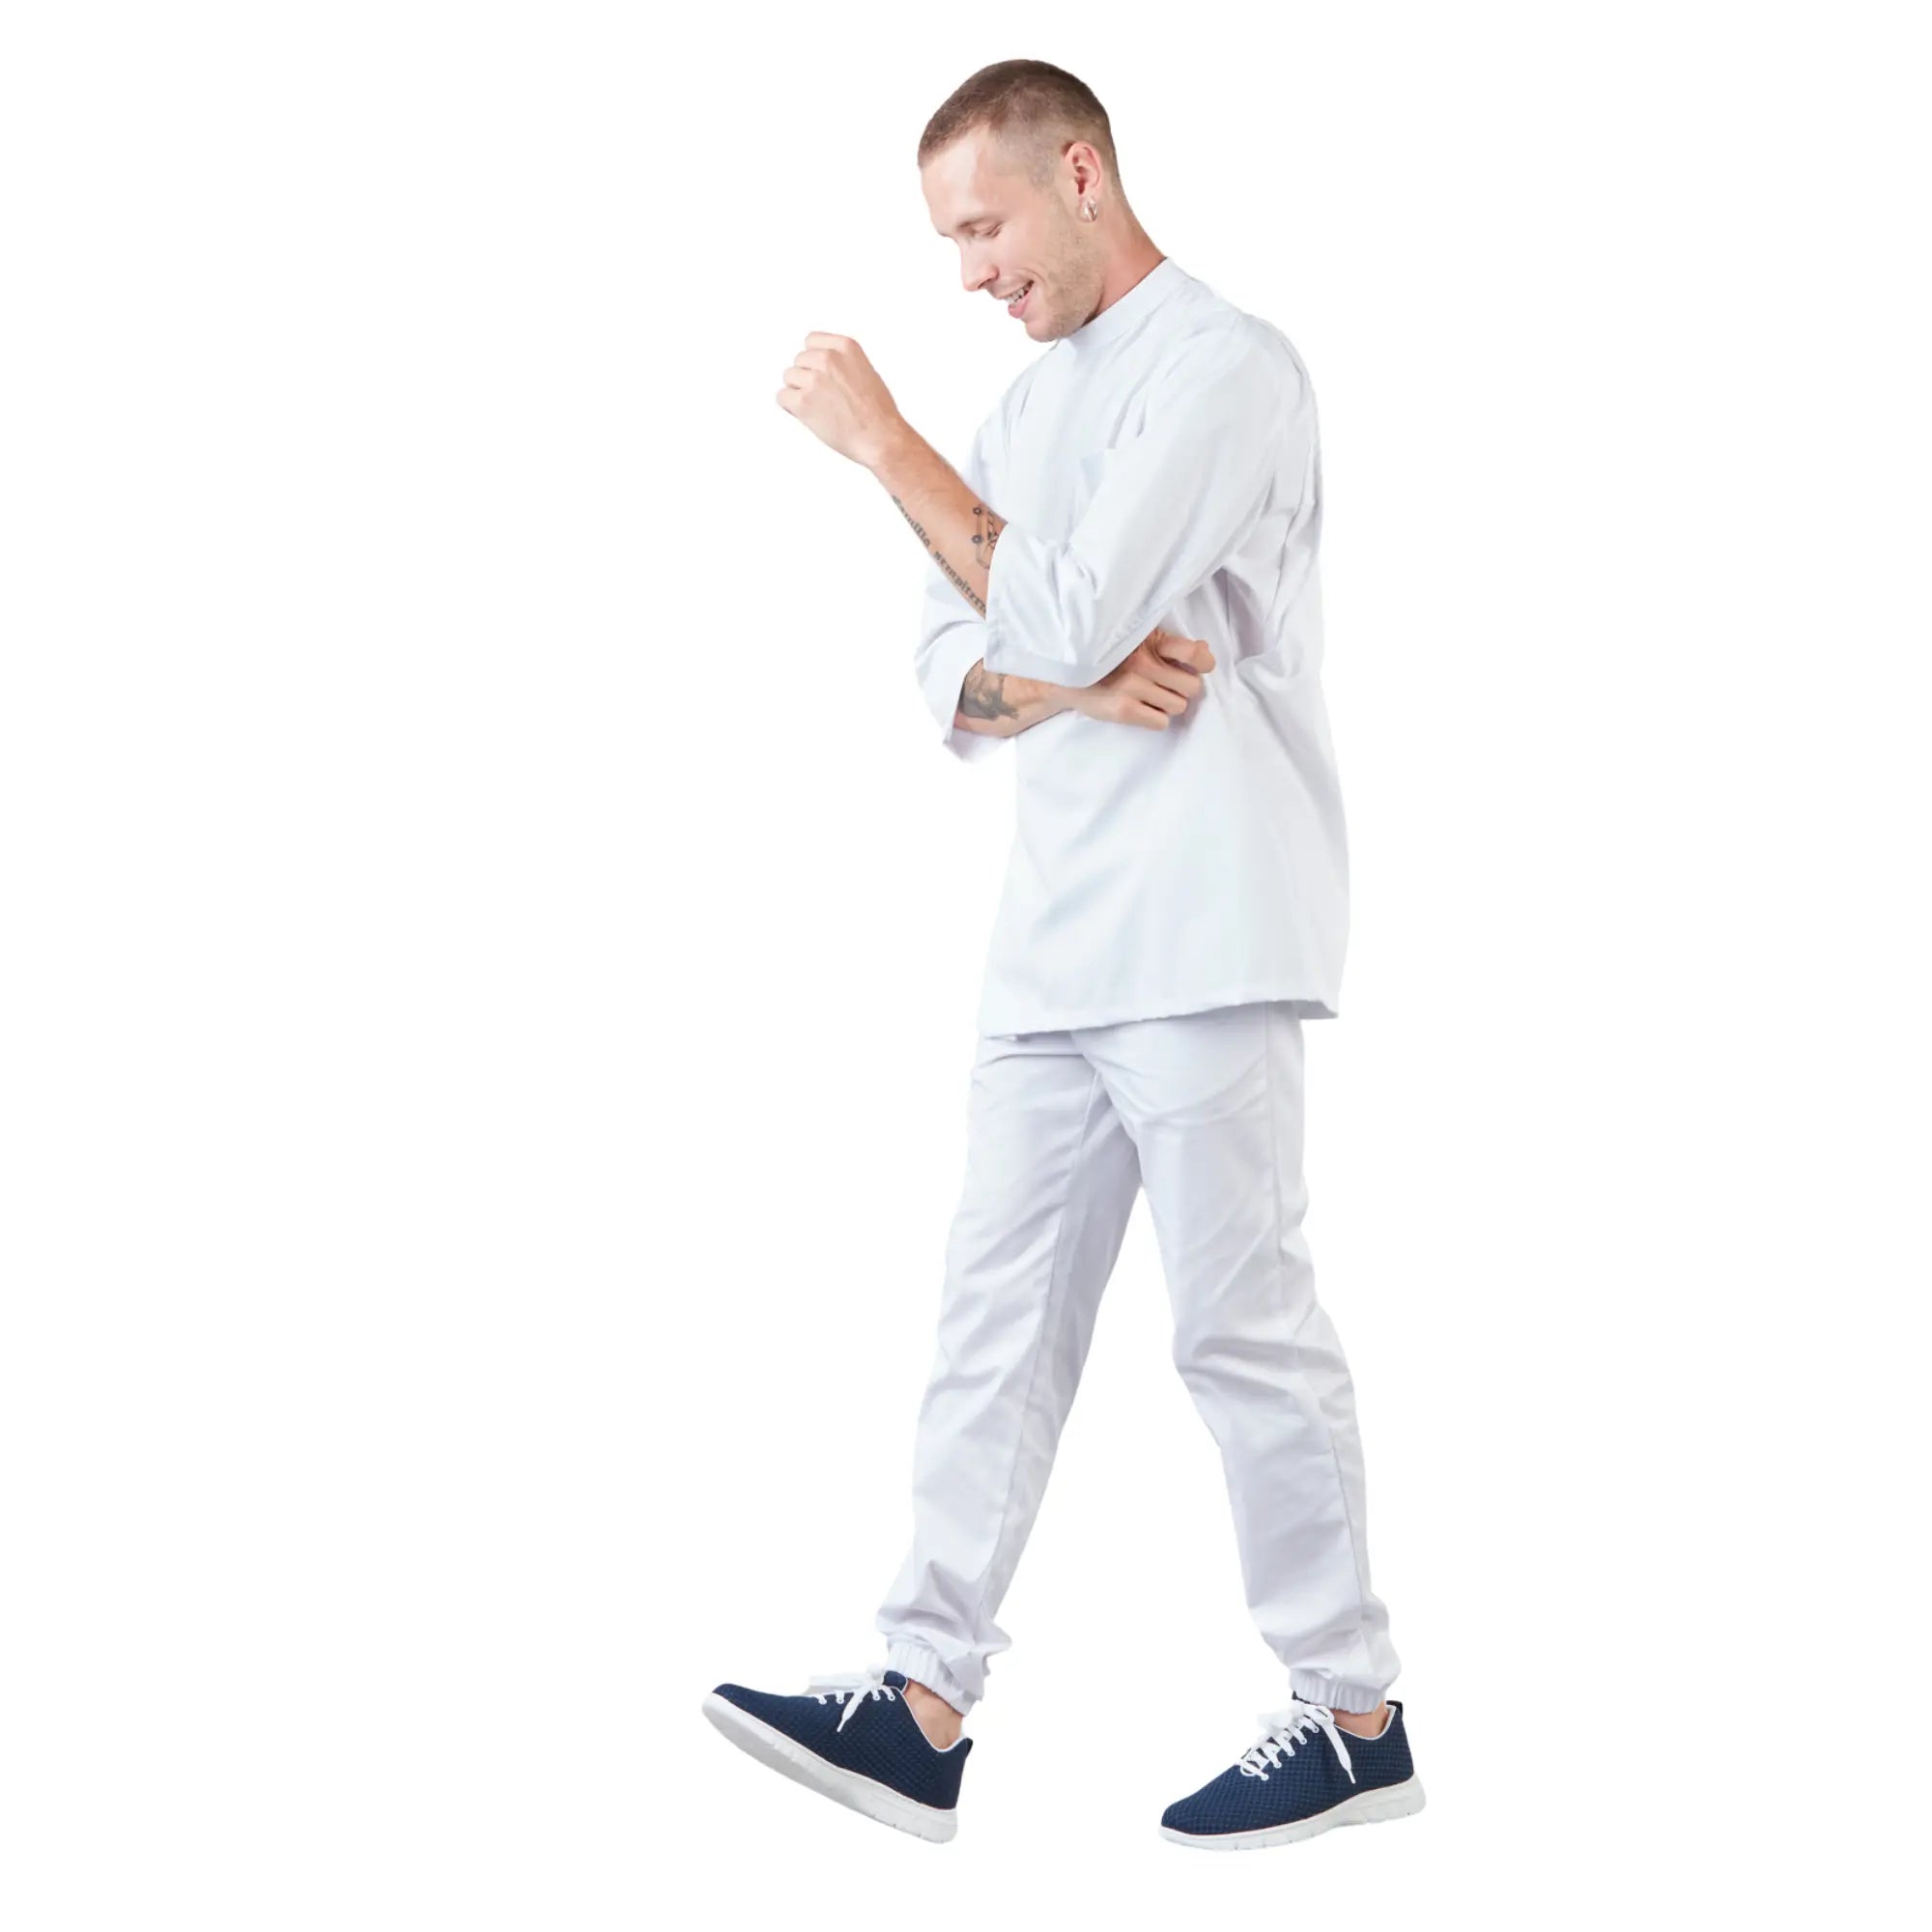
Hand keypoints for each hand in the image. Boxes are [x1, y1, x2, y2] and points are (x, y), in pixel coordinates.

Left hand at [776, 333, 905, 468]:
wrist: (880, 437)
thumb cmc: (877, 413)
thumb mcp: (866, 371)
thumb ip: (842, 362)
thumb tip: (821, 367)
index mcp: (845, 347)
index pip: (811, 341)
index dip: (813, 360)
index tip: (819, 373)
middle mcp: (828, 359)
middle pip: (799, 360)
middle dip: (807, 377)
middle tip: (823, 397)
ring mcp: (814, 379)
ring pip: (789, 378)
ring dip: (798, 392)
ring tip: (819, 407)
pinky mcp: (803, 401)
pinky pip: (782, 397)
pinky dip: (790, 408)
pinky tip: (807, 415)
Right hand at [1067, 626, 1216, 728]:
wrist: (1066, 675)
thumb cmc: (1108, 656)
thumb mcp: (1138, 639)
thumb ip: (1170, 645)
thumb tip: (1205, 650)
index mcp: (1149, 641)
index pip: (1193, 653)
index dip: (1203, 663)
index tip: (1199, 667)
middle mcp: (1142, 663)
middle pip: (1192, 687)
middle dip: (1183, 688)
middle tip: (1167, 686)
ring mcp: (1132, 687)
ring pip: (1179, 706)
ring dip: (1169, 705)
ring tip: (1152, 697)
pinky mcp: (1123, 710)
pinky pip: (1161, 722)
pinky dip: (1156, 719)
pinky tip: (1142, 709)